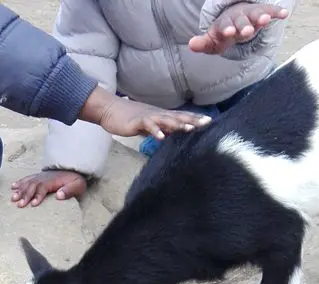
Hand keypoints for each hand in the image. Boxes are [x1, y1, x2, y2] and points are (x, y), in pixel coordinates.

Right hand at [11, 170, 87, 207]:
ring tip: (13, 198)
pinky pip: (27, 178)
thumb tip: (59, 195)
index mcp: (53, 181)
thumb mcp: (78, 185)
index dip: (38, 196)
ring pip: (28, 182)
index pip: (43, 188)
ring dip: (20, 190)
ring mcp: (40, 176)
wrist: (73, 168)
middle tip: (19, 204)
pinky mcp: (38, 176)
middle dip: (25, 195)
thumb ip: (70, 190)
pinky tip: (13, 187)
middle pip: (33, 186)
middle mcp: (44, 178)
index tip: (33, 204)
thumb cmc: (75, 180)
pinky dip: (20, 182)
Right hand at [79, 86, 210, 139]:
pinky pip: (148, 126)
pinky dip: (155, 131)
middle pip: (177, 116)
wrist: (110, 111)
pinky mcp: (137, 122)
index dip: (194, 118)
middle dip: (192, 120)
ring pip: (166, 120)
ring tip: (189, 128)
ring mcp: (148, 117)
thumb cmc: (127, 119)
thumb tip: (168, 135)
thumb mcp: (146, 126)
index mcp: (160, 116)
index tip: (208, 122)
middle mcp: (157, 114)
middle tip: (207, 123)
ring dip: (178, 124)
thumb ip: (158, 129)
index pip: (180, 117)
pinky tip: (161, 138)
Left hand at [188, 3, 287, 54]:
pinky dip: (276, 12)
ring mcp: (251, 14)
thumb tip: (191, 45)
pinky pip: (270, 11)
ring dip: (260, 17)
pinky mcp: (262, 13)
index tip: (228, 33)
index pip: (225, 26)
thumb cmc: (223, 32)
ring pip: (256, 14)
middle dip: (244, 26)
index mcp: (225, 23)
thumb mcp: (212, 40)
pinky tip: (284, 14)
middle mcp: (238, 16)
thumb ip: (203, 43)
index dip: (227, 29)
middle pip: (241, 20)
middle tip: (247, 32)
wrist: (234, 19)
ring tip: (265, 21)